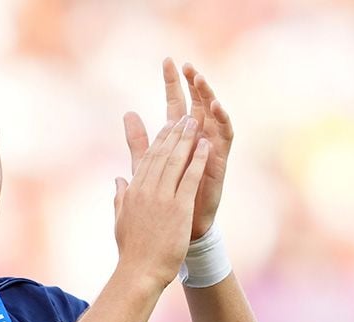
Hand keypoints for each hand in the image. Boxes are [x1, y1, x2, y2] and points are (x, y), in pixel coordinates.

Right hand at [112, 116, 209, 289]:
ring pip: (175, 161)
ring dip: (186, 139)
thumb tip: (118, 180)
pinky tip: (206, 146)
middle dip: (174, 133)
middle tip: (184, 117)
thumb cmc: (131, 251)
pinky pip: (190, 178)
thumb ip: (119, 197)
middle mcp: (146, 190)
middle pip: (161, 154)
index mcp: (133, 192)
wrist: (139, 272)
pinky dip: (198, 160)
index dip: (159, 140)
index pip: (147, 160)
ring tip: (195, 123)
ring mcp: (162, 198)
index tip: (168, 127)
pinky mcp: (178, 208)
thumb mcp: (121, 220)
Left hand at [123, 59, 233, 239]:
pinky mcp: (220, 162)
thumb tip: (127, 113)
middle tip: (188, 65)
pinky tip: (216, 108)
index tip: (167, 61)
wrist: (177, 229)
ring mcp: (210, 150)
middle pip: (197, 105)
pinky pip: (225, 137)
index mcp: (179, 139)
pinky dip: (222, 121)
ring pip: (214, 116)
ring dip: (209, 97)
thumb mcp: (148, 164)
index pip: (176, 104)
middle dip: (193, 84)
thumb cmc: (165, 198)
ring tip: (201, 81)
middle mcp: (197, 140)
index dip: (172, 84)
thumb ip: (138, 141)